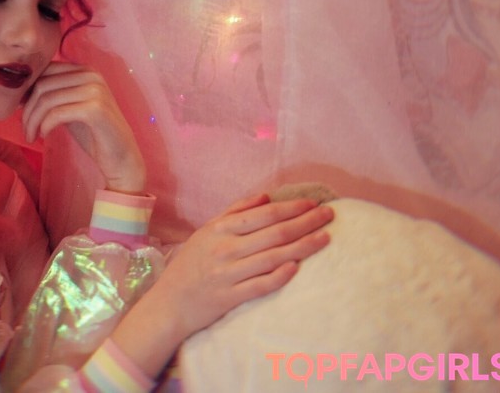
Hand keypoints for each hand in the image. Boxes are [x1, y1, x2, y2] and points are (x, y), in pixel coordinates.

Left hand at [21, 62, 144, 192]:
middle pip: (42, 84)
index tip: (19, 109)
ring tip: (30, 136)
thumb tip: (18, 92)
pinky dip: (45, 125)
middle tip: (25, 129)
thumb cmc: (93, 133)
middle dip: (27, 109)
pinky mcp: (95, 109)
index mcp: (85, 70)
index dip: (27, 89)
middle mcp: (91, 74)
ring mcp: (95, 90)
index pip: (45, 70)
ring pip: (47, 99)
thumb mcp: (69, 108)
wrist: (121, 158)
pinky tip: (44, 135)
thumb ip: (51, 95)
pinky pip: (57, 113)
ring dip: (33, 120)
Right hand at [148, 194, 333, 338]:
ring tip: (325, 238)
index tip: (313, 203)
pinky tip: (298, 267)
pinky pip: (260, 285)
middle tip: (329, 215)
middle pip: (273, 233)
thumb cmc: (191, 264)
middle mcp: (224, 249)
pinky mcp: (230, 298)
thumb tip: (266, 196)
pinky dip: (280, 276)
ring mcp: (227, 274)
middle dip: (305, 222)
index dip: (291, 207)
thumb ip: (235, 212)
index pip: (263, 215)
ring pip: (272, 257)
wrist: (170, 302)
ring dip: (302, 247)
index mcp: (219, 229)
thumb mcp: (206, 231)